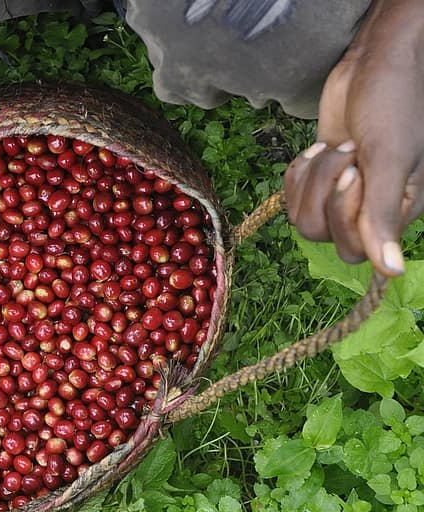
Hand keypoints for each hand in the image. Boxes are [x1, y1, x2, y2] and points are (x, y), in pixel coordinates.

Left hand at [284, 0, 423, 276]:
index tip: (354, 172)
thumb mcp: (389, 158)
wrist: (376, 61)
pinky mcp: (320, 176)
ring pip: (302, 219)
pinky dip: (298, 171)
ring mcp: (342, 193)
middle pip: (321, 235)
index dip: (343, 216)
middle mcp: (369, 208)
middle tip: (346, 152)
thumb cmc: (393, 103)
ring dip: (311, 179)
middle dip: (323, 192)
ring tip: (333, 146)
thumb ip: (382, 216)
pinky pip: (292, 196)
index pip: (355, 250)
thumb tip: (392, 272)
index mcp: (398, 210)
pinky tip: (317, 145)